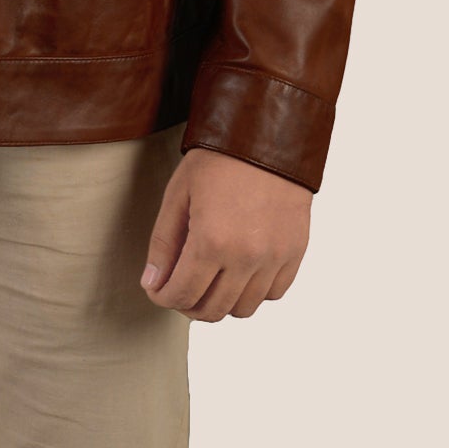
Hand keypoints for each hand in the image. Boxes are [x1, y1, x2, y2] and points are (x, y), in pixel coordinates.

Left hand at [140, 147, 309, 320]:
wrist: (267, 137)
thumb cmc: (217, 160)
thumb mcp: (178, 194)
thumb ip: (163, 243)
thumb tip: (152, 284)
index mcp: (212, 241)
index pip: (183, 294)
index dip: (164, 298)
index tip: (157, 290)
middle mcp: (246, 257)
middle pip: (213, 310)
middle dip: (188, 305)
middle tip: (180, 288)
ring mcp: (275, 258)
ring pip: (244, 309)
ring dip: (221, 301)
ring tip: (209, 279)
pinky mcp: (295, 253)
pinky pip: (273, 293)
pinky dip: (253, 291)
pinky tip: (239, 271)